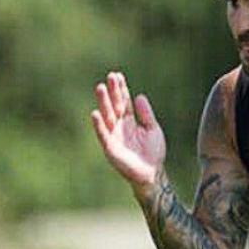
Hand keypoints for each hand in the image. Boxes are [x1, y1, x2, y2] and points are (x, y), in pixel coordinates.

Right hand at [91, 71, 166, 195]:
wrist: (152, 173)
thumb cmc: (153, 152)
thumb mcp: (153, 129)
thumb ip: (146, 114)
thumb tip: (139, 95)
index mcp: (130, 121)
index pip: (124, 101)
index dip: (121, 89)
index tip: (118, 75)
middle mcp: (120, 126)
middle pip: (115, 105)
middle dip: (112, 91)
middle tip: (109, 77)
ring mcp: (114, 135)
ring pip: (107, 115)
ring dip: (103, 102)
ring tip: (100, 88)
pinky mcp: (110, 147)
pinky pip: (103, 134)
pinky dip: (99, 124)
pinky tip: (96, 113)